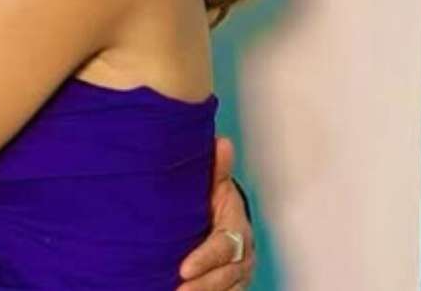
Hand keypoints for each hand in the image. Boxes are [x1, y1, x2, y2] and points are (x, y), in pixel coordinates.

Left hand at [177, 137, 254, 289]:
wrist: (226, 220)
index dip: (204, 259)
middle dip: (201, 285)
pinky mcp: (233, 286)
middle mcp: (242, 255)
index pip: (222, 248)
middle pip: (224, 275)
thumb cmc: (217, 203)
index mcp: (237, 229)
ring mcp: (238, 274)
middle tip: (178, 290)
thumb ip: (217, 169)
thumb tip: (222, 143)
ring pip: (225, 289)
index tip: (182, 268)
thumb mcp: (216, 186)